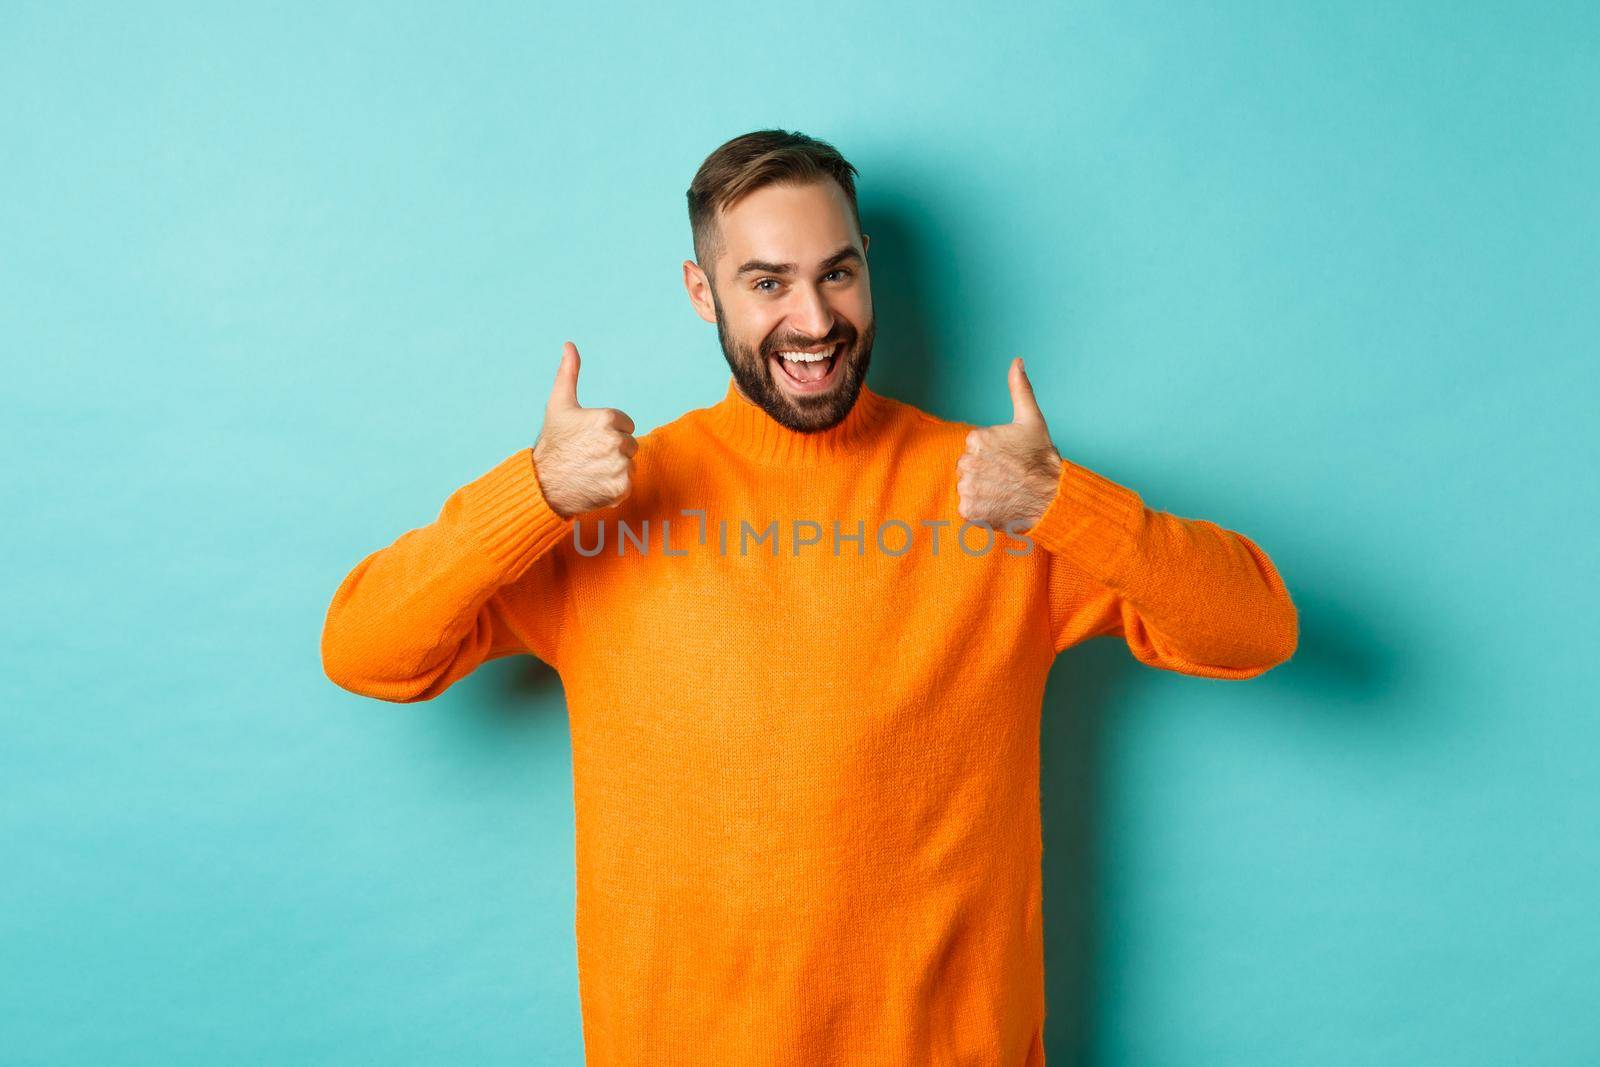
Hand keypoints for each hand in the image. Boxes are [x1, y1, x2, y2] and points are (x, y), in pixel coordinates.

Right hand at [532, 341, 637, 518]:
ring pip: (629, 464)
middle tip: (588, 456)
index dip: (607, 431)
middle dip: (612, 449)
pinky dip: (615, 487)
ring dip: (615, 468)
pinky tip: (595, 484)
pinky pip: (628, 483)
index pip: (625, 424)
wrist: (542, 484)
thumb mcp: (559, 404)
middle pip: (630, 444)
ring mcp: (620, 466)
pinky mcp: (622, 488)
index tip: (588, 439)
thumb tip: (569, 345)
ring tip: (591, 470)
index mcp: (607, 418)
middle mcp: (617, 441)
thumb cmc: (552, 442)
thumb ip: (569, 373)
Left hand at [956, 358, 1062, 531]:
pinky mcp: (969, 511)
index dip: (991, 456)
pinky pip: (967, 509)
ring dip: (981, 492)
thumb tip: (1017, 361)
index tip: (1008, 460)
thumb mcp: (1031, 419)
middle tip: (1006, 477)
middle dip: (983, 473)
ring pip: (967, 488)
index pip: (973, 449)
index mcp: (977, 438)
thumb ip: (1019, 389)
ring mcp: (967, 488)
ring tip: (1003, 491)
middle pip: (967, 469)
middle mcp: (967, 462)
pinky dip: (980, 510)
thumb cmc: (1042, 459)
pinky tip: (998, 505)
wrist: (1052, 497)